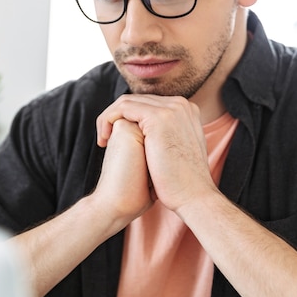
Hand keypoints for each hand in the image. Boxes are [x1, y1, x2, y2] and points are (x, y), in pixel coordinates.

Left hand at [97, 95, 216, 211]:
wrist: (193, 196)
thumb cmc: (181, 182)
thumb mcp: (176, 151)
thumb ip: (166, 137)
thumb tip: (149, 138)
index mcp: (185, 111)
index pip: (147, 104)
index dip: (128, 118)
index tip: (116, 137)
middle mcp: (181, 105)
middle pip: (136, 100)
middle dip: (116, 117)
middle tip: (105, 138)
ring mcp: (171, 109)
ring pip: (126, 102)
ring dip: (109, 118)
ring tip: (103, 140)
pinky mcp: (158, 117)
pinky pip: (123, 108)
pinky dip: (108, 119)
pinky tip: (104, 139)